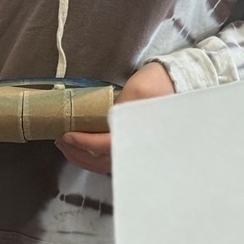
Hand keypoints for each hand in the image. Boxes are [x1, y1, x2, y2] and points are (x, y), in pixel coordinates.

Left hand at [56, 62, 174, 173]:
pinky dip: (95, 155)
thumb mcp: (136, 90)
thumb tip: (100, 123)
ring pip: (107, 163)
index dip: (84, 143)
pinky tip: (84, 146)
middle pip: (103, 161)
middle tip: (60, 141)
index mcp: (140, 134)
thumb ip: (118, 109)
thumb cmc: (160, 83)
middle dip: (78, 153)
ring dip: (84, 156)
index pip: (106, 146)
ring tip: (67, 145)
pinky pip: (113, 158)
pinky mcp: (137, 146)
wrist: (182, 80)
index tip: (67, 135)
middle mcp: (140, 147)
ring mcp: (139, 149)